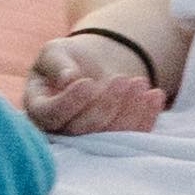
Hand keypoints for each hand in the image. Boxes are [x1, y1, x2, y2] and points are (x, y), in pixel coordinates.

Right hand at [27, 24, 167, 136]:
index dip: (71, 102)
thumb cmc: (65, 60)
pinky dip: (147, 117)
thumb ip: (57, 64)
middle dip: (106, 104)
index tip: (88, 82)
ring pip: (111, 136)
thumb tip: (68, 79)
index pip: (51, 115)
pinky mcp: (115, 141)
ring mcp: (90, 140)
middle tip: (122, 79)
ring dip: (130, 111)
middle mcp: (61, 132)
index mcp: (39, 111)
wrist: (89, 70)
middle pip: (83, 129)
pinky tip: (155, 95)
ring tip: (140, 82)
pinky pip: (132, 135)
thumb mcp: (55, 52)